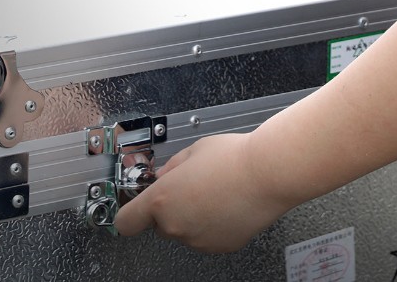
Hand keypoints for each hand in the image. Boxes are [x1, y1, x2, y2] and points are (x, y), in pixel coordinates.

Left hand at [114, 134, 290, 252]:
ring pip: (187, 230)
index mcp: (162, 199)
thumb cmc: (235, 157)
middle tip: (196, 188)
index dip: (131, 214)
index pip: (126, 222)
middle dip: (173, 209)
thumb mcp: (196, 149)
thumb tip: (165, 176)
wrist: (270, 172)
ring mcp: (197, 239)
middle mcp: (175, 225)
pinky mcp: (220, 246)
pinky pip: (209, 237)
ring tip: (220, 193)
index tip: (136, 210)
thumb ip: (173, 166)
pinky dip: (216, 225)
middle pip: (160, 225)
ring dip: (196, 217)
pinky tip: (231, 205)